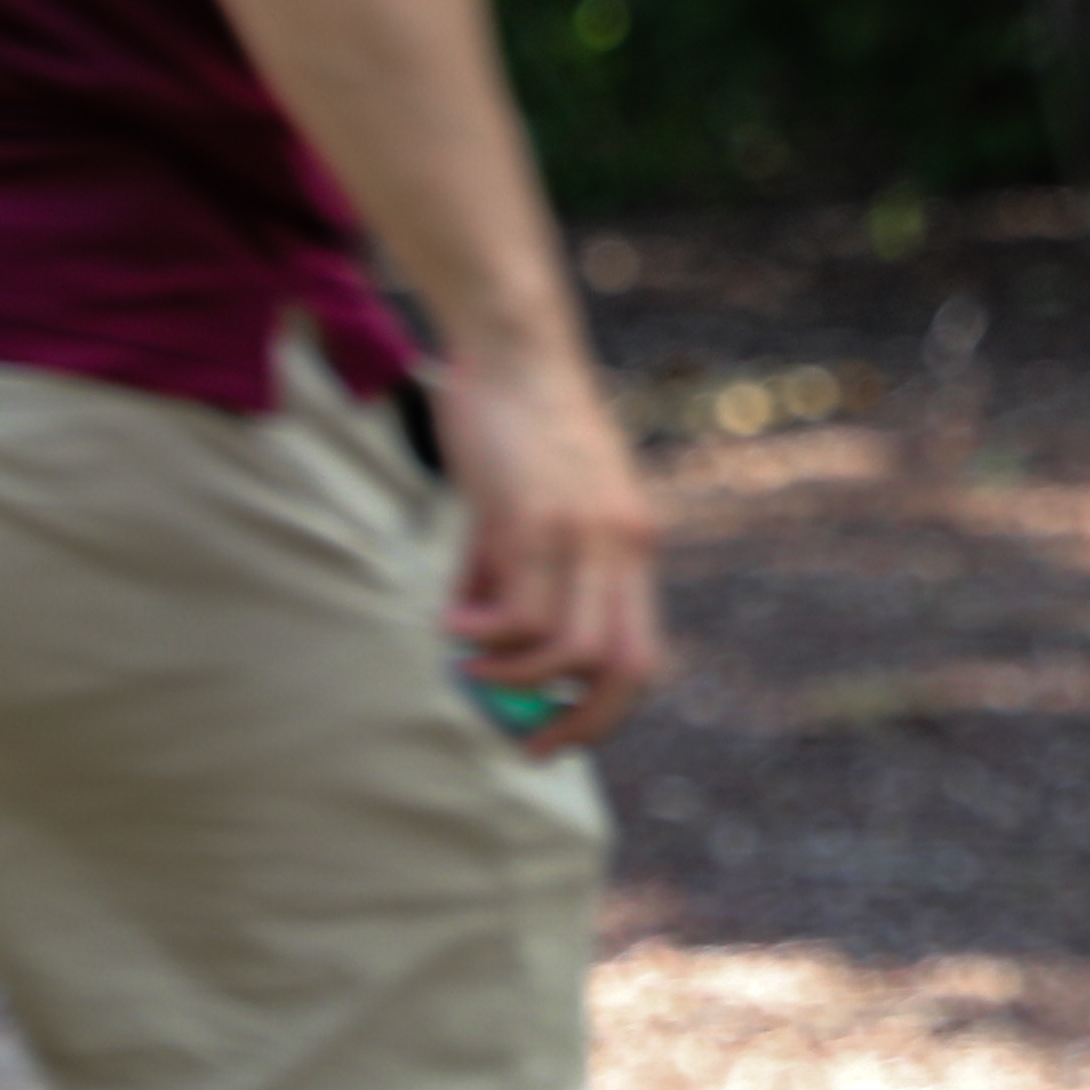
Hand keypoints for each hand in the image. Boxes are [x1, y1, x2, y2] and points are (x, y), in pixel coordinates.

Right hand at [427, 343, 667, 753]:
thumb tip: (483, 639)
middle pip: (621, 668)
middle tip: (529, 745)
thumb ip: (520, 568)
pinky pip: (515, 612)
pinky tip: (448, 619)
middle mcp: (621, 544)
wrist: (515, 344)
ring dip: (513, 678)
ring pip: (566, 650)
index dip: (605, 709)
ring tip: (468, 668)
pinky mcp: (534, 518)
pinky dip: (479, 633)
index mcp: (632, 542)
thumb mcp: (538, 501)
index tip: (559, 735)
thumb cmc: (518, 419)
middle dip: (578, 723)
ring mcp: (581, 534)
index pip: (642, 654)